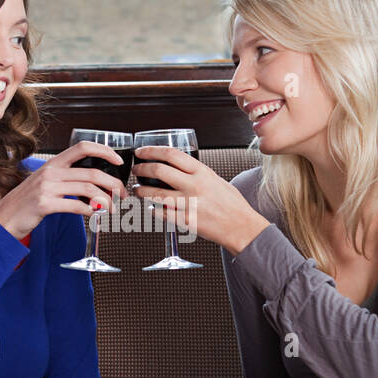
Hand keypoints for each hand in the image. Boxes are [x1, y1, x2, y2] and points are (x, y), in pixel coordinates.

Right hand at [0, 140, 129, 239]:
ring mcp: (46, 188)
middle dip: (113, 184)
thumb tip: (96, 184)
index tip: (118, 161)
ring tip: (111, 209)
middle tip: (121, 194)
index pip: (82, 147)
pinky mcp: (44, 204)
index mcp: (53, 163)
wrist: (3, 217)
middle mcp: (51, 172)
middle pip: (92, 172)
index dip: (104, 151)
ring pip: (88, 190)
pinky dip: (90, 211)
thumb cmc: (27, 202)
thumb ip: (67, 179)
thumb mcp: (46, 183)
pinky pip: (76, 206)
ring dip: (105, 201)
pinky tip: (93, 215)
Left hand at [132, 145, 269, 253]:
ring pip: (154, 194)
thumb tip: (180, 170)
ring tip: (137, 190)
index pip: (171, 154)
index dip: (151, 151)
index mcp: (202, 172)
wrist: (242, 227)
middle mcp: (194, 186)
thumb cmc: (232, 204)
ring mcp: (188, 204)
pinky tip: (151, 208)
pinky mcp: (185, 221)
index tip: (141, 152)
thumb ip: (198, 174)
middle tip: (135, 170)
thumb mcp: (216, 180)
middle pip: (158, 171)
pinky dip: (153, 209)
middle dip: (141, 169)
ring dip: (141, 191)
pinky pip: (161, 213)